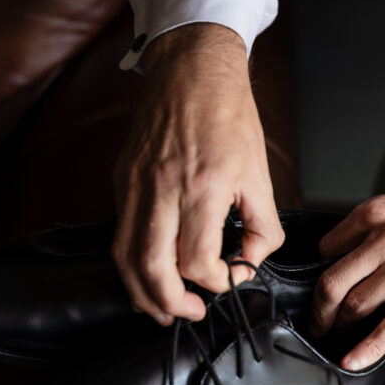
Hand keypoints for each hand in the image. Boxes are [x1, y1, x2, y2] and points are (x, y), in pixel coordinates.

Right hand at [111, 24, 283, 325]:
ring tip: (162, 308)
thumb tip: (249, 263)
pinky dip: (132, 263)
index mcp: (203, 189)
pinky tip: (151, 273)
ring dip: (142, 292)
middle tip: (191, 312)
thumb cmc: (230, 119)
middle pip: (151, 269)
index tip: (229, 278)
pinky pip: (120, 233)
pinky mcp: (121, 180)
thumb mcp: (261, 175)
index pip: (198, 261)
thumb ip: (263, 227)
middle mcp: (162, 190)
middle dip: (170, 303)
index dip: (217, 281)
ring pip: (125, 257)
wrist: (192, 71)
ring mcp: (135, 185)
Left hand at [310, 180, 384, 370]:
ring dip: (338, 327)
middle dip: (318, 309)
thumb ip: (375, 225)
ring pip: (354, 306)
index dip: (318, 271)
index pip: (326, 248)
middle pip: (331, 283)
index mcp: (376, 212)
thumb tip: (348, 252)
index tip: (320, 285)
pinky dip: (366, 349)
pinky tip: (351, 360)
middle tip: (317, 321)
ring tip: (336, 336)